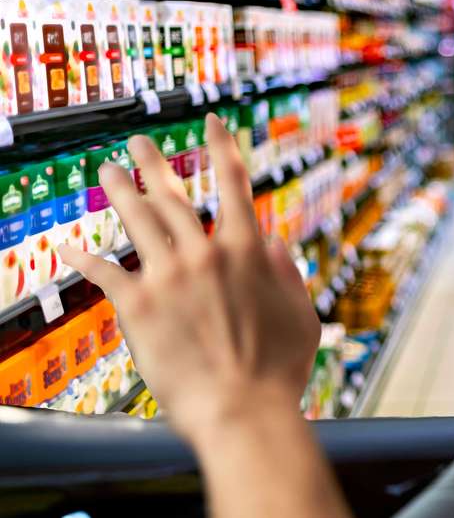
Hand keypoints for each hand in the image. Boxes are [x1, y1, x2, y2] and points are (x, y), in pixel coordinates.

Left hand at [60, 114, 320, 442]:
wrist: (243, 411)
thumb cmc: (279, 371)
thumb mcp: (303, 315)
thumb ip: (289, 275)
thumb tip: (276, 245)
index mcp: (248, 250)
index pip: (233, 183)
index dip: (221, 146)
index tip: (211, 122)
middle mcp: (205, 253)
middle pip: (172, 194)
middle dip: (154, 162)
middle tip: (138, 144)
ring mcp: (169, 276)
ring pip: (136, 219)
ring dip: (119, 190)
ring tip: (106, 171)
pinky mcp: (138, 306)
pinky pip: (104, 272)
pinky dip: (85, 257)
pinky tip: (70, 247)